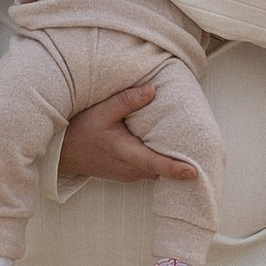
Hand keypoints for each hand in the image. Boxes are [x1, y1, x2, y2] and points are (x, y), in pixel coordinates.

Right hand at [60, 87, 204, 184]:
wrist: (60, 153)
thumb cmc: (79, 132)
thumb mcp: (100, 112)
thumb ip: (126, 101)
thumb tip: (152, 90)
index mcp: (124, 154)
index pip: (154, 164)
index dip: (175, 169)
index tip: (194, 173)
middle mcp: (128, 169)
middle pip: (161, 171)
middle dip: (181, 166)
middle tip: (204, 155)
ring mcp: (128, 174)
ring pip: (156, 172)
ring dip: (170, 164)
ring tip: (191, 151)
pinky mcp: (126, 173)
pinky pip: (149, 170)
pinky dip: (160, 163)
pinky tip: (168, 150)